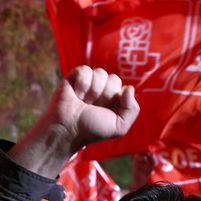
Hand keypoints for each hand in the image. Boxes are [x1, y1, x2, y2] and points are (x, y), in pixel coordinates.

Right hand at [8, 66, 139, 177]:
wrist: (68, 129)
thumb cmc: (92, 129)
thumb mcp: (119, 127)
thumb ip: (132, 110)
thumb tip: (129, 88)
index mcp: (115, 100)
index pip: (125, 88)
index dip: (118, 100)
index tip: (107, 111)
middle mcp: (103, 90)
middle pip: (114, 79)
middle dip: (105, 96)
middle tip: (93, 107)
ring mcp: (90, 82)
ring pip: (101, 73)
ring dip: (93, 92)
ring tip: (84, 102)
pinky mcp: (75, 76)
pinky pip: (86, 70)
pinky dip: (82, 84)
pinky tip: (76, 94)